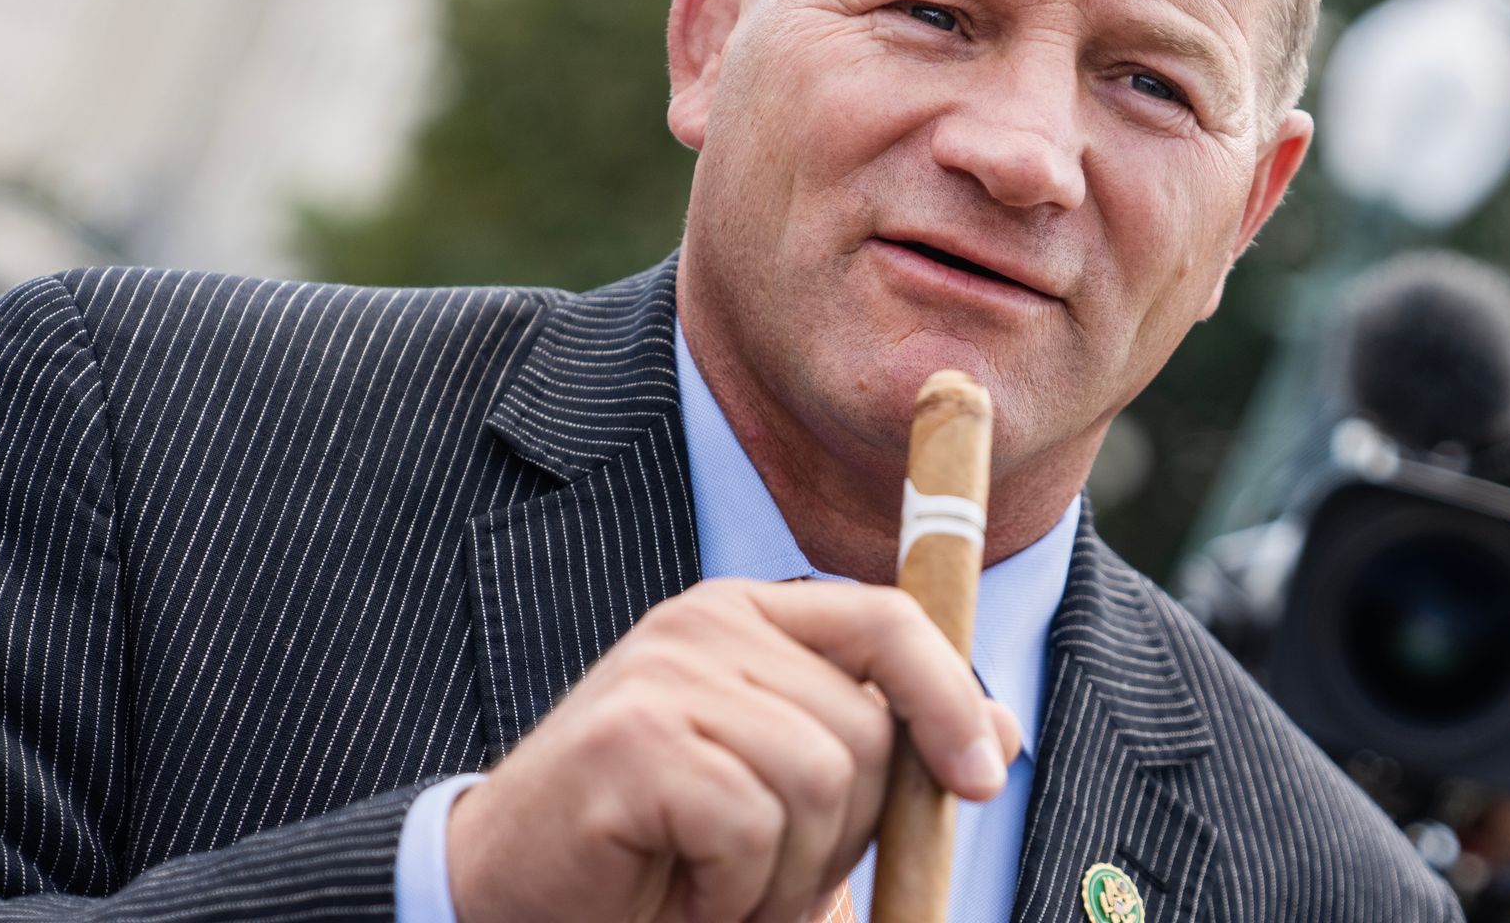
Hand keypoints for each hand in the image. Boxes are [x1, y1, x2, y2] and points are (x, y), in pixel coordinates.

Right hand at [445, 579, 1021, 922]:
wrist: (509, 892)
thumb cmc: (662, 850)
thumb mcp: (788, 790)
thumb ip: (882, 754)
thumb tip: (1000, 737)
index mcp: (751, 619)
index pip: (889, 621)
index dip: (951, 697)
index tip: (980, 780)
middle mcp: (708, 625)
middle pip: (867, 727)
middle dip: (844, 833)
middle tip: (763, 872)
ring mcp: (665, 675)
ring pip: (821, 780)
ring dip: (785, 874)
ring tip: (718, 886)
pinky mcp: (632, 740)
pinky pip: (750, 824)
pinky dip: (732, 891)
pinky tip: (679, 892)